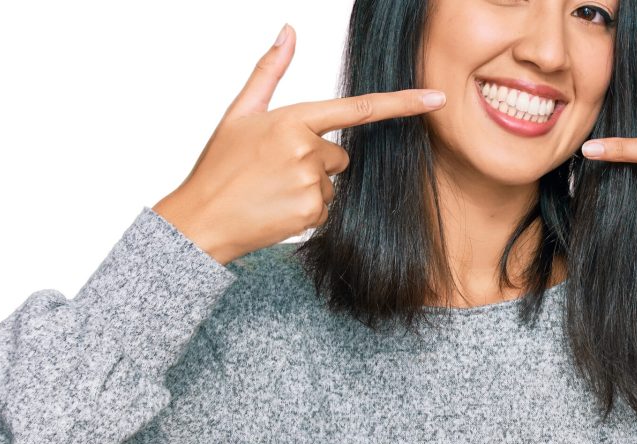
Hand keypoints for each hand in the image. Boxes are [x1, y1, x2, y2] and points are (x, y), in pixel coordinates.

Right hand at [152, 24, 446, 265]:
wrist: (201, 220)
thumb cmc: (220, 166)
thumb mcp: (240, 113)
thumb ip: (270, 70)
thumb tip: (289, 31)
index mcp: (292, 120)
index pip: (358, 109)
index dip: (402, 103)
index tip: (435, 98)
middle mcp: (305, 150)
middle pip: (341, 154)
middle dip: (317, 161)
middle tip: (276, 170)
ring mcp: (311, 183)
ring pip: (335, 182)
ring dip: (313, 187)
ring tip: (273, 190)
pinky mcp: (312, 212)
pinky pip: (328, 207)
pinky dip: (308, 209)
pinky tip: (278, 208)